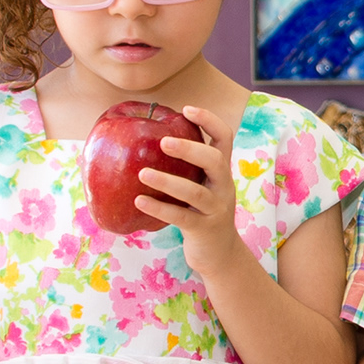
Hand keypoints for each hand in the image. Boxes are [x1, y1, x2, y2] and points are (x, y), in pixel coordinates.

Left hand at [133, 104, 246, 268]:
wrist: (220, 254)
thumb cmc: (201, 213)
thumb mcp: (200, 186)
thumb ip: (185, 167)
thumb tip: (143, 142)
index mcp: (221, 171)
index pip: (224, 137)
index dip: (208, 120)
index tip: (186, 109)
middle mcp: (223, 186)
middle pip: (214, 160)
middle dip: (189, 148)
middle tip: (162, 142)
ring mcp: (215, 209)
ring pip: (195, 192)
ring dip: (168, 181)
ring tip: (143, 173)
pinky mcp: (204, 229)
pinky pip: (181, 217)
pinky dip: (159, 207)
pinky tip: (139, 200)